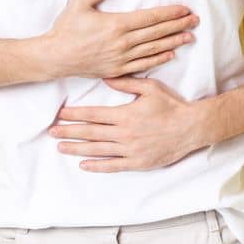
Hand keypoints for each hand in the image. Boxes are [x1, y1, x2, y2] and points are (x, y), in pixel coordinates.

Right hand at [40, 0, 199, 78]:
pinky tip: (170, 54)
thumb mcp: (79, 4)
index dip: (170, 13)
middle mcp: (122, 42)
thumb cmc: (65, 29)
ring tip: (189, 36)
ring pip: (154, 49)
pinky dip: (158, 60)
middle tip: (195, 20)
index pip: (151, 17)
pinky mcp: (118, 70)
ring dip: (173, 42)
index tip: (184, 10)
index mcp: (116, 24)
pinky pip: (143, 65)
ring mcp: (121, 58)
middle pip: (157, 33)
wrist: (54, 57)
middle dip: (178, 25)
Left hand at [49, 75, 211, 171]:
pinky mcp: (137, 162)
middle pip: (90, 133)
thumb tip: (106, 78)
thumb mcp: (151, 88)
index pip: (93, 115)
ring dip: (76, 148)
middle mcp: (124, 133)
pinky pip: (113, 165)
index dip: (74, 115)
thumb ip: (127, 84)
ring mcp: (130, 149)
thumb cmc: (172, 106)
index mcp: (125, 114)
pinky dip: (96, 165)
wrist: (192, 127)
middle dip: (68, 132)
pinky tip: (83, 164)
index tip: (60, 114)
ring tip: (60, 147)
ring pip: (97, 150)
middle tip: (51, 132)